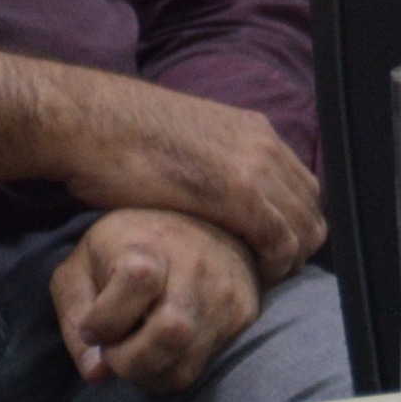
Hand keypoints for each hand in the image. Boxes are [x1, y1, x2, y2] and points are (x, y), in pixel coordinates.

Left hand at [50, 207, 262, 395]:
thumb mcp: (80, 268)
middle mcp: (197, 267)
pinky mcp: (244, 316)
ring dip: (148, 372)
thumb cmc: (124, 250)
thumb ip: (75, 317)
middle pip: (170, 334)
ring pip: (183, 368)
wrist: (201, 223)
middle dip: (128, 361)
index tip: (92, 327)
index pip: (138, 281)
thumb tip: (97, 373)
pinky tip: (164, 344)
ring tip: (138, 348)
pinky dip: (172, 367)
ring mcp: (226, 294)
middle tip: (116, 347)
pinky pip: (199, 368)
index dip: (105, 320)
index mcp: (149, 244)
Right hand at [57, 77, 324, 282]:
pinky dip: (276, 263)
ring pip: (304, 224)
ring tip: (263, 279)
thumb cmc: (118, 139)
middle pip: (311, 205)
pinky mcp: (238, 192)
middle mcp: (266, 144)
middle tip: (273, 272)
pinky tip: (255, 277)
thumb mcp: (184, 144)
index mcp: (255, 130)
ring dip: (291, 258)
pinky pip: (280, 238)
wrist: (89, 122)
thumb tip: (214, 191)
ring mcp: (256, 166)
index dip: (295, 221)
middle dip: (299, 243)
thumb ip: (211, 162)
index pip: (302, 184)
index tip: (274, 251)